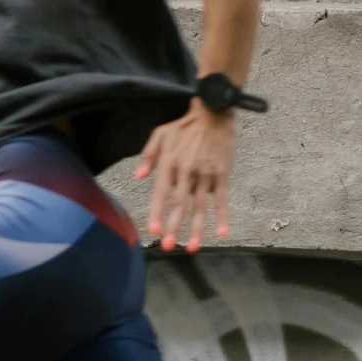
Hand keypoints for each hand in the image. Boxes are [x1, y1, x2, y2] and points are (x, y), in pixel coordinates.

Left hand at [134, 103, 237, 252]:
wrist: (214, 112)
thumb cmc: (184, 126)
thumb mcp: (160, 135)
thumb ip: (147, 156)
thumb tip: (137, 177)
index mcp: (170, 164)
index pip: (161, 193)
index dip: (157, 213)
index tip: (154, 231)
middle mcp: (187, 172)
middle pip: (179, 204)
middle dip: (174, 227)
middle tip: (168, 247)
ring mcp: (206, 174)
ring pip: (200, 206)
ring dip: (197, 229)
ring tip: (193, 247)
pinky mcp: (222, 174)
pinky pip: (222, 199)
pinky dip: (223, 216)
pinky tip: (223, 233)